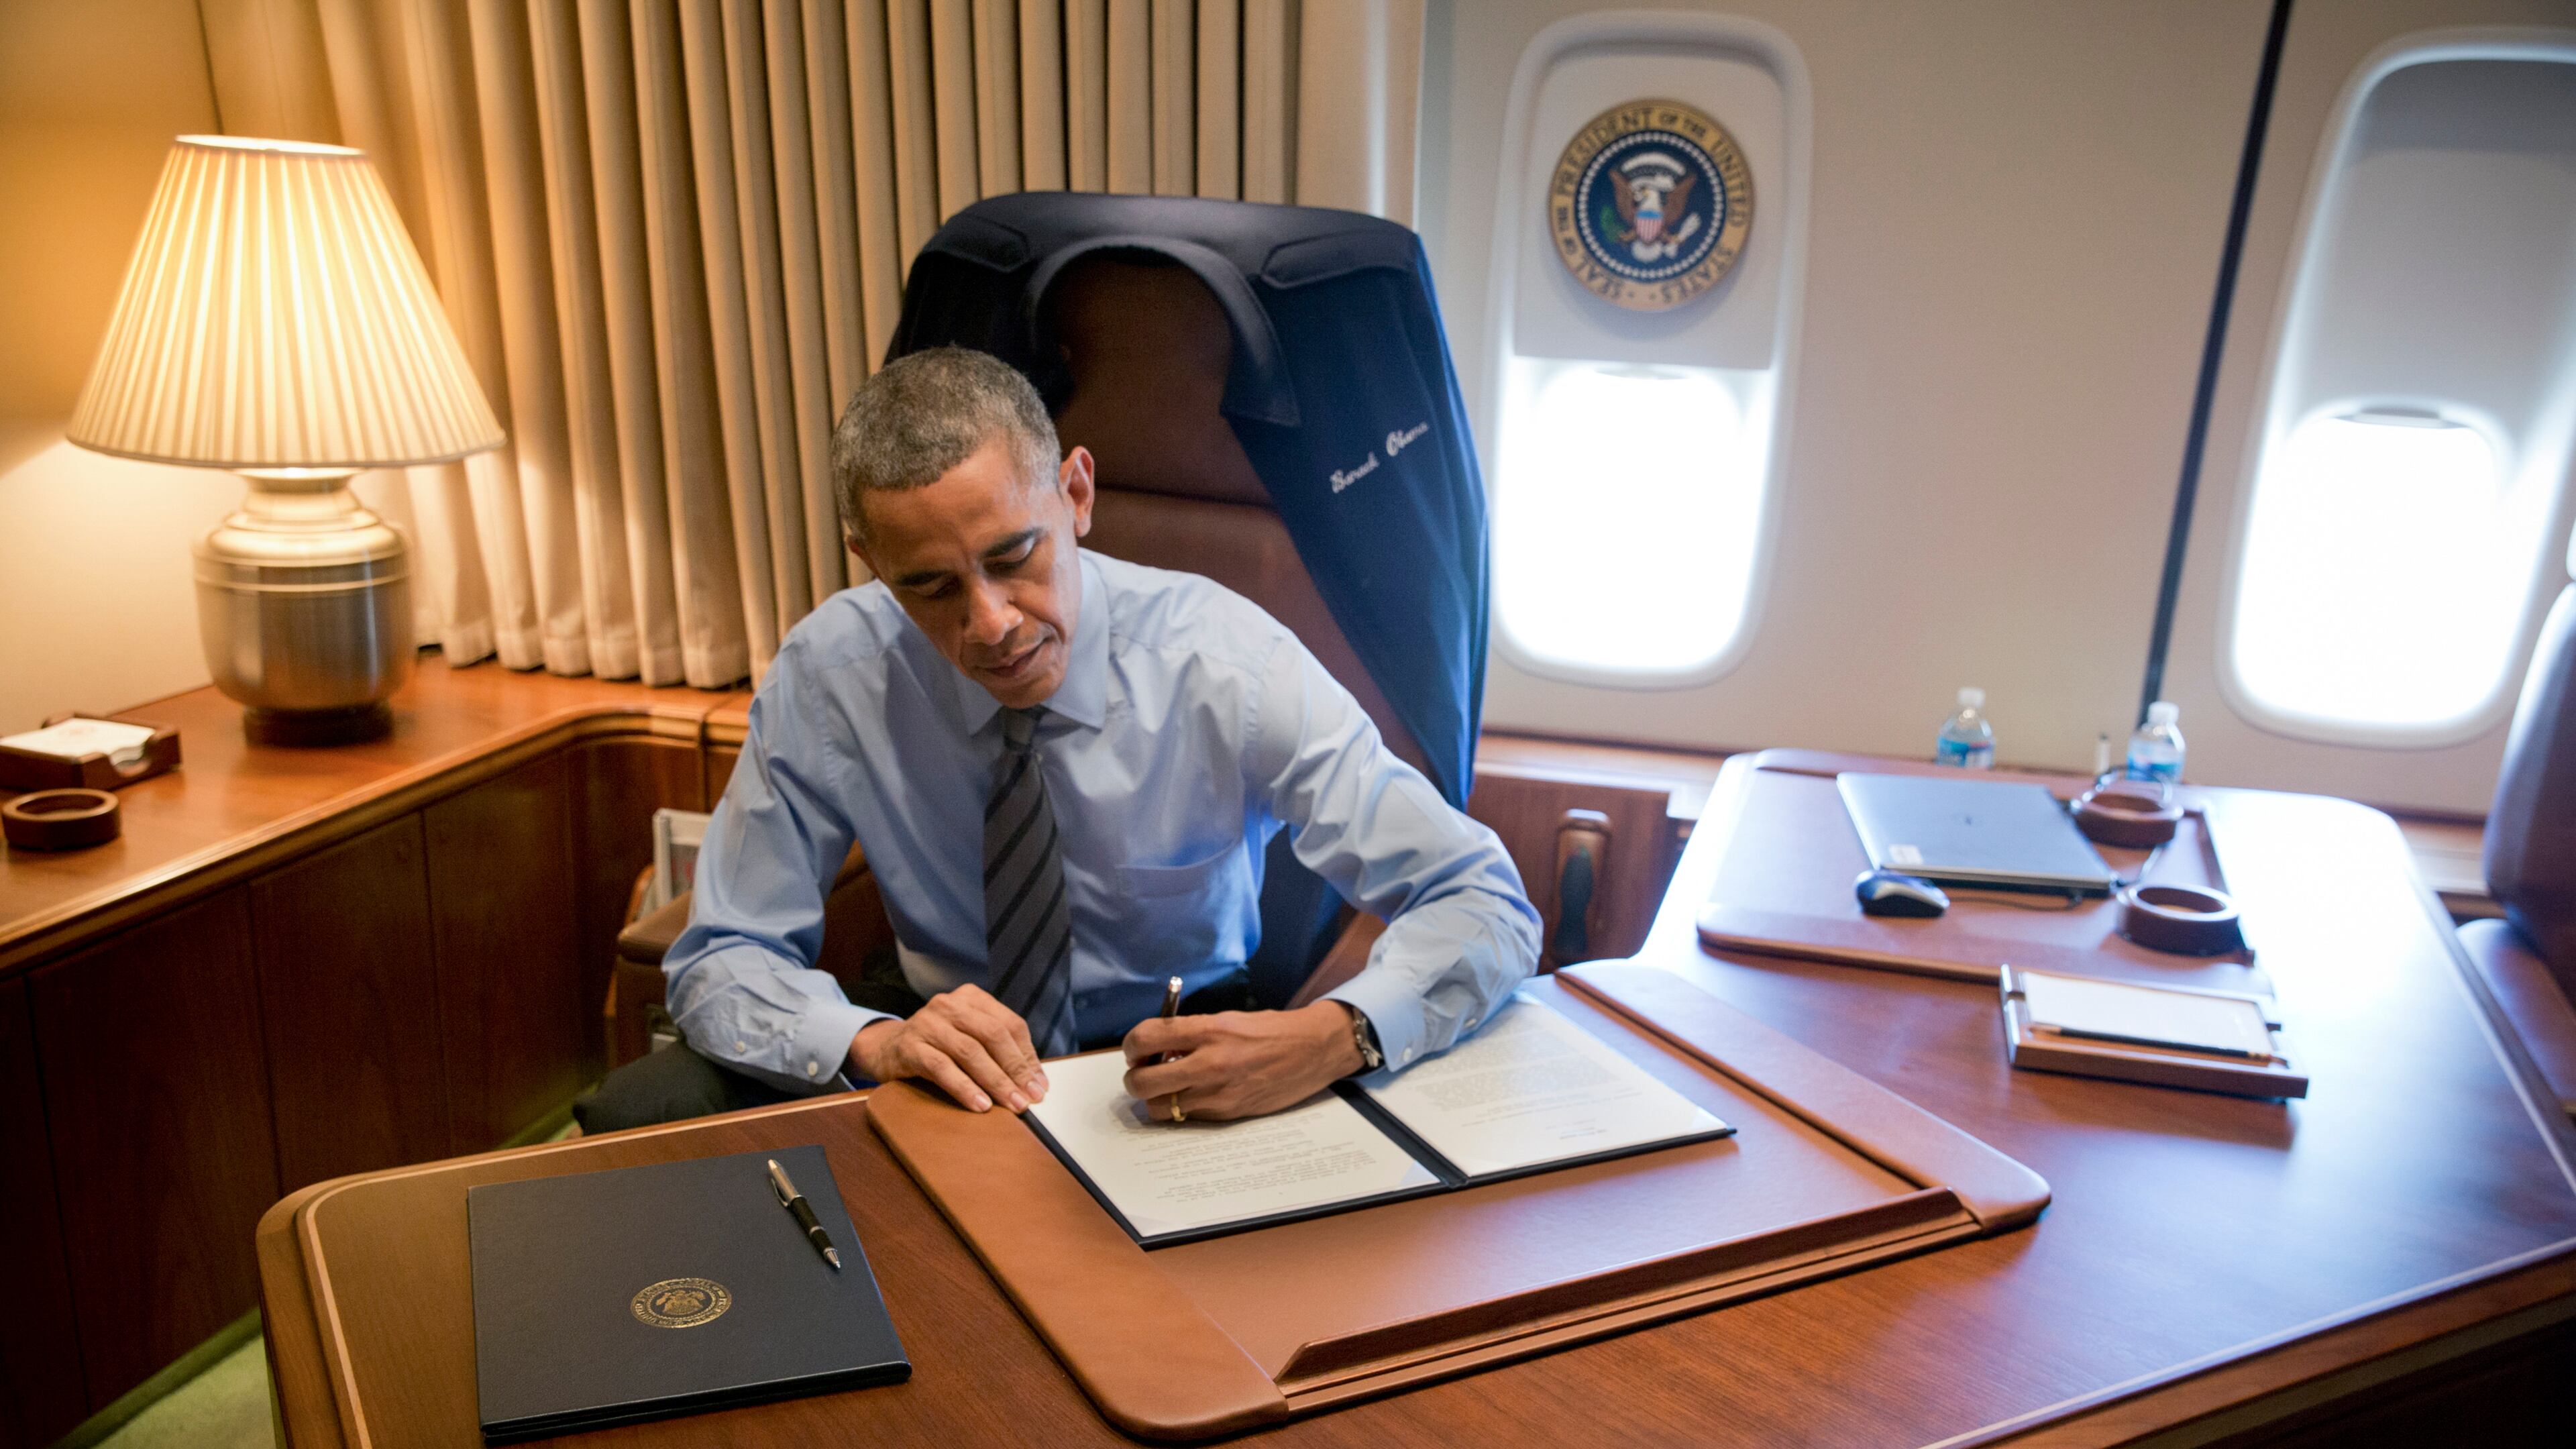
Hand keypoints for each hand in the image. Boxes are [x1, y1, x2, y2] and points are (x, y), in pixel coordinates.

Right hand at [851, 984, 1048, 1113]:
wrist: (886, 1048)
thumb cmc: (938, 1046)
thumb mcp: (969, 1038)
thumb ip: (999, 1051)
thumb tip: (1036, 1082)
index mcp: (971, 997)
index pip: (1010, 1024)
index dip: (1028, 1056)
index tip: (1040, 1085)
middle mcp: (950, 1004)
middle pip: (993, 1035)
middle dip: (1015, 1070)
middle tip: (1029, 1098)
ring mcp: (927, 1022)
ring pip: (970, 1052)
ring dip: (995, 1082)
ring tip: (1011, 1104)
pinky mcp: (909, 1045)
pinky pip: (942, 1068)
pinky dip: (964, 1088)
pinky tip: (980, 1105)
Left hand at [1119, 1001, 1363, 1120]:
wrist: (1312, 1050)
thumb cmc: (1268, 1030)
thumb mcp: (1226, 1019)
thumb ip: (1190, 1033)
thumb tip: (1156, 1048)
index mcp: (1207, 1030)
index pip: (1145, 1038)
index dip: (1131, 1046)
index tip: (1137, 1049)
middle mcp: (1209, 1063)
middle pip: (1142, 1083)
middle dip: (1134, 1078)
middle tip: (1145, 1071)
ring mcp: (1218, 1093)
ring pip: (1159, 1108)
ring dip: (1156, 1099)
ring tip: (1169, 1087)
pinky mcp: (1228, 1114)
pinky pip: (1187, 1117)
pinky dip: (1183, 1108)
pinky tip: (1196, 1094)